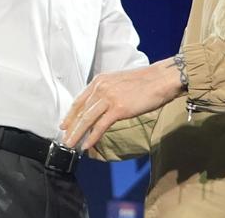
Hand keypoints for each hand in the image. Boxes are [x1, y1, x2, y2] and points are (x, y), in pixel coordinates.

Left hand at [61, 57, 184, 148]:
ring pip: (87, 119)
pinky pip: (100, 125)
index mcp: (100, 80)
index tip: (64, 125)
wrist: (161, 79)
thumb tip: (101, 107)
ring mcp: (108, 97)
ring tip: (71, 144)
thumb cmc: (145, 81)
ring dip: (77, 134)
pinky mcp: (118, 108)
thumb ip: (108, 92)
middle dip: (71, 127)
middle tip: (65, 139)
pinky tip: (87, 144)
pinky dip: (92, 136)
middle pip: (81, 110)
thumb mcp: (119, 82)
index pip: (80, 100)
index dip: (71, 114)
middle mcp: (101, 87)